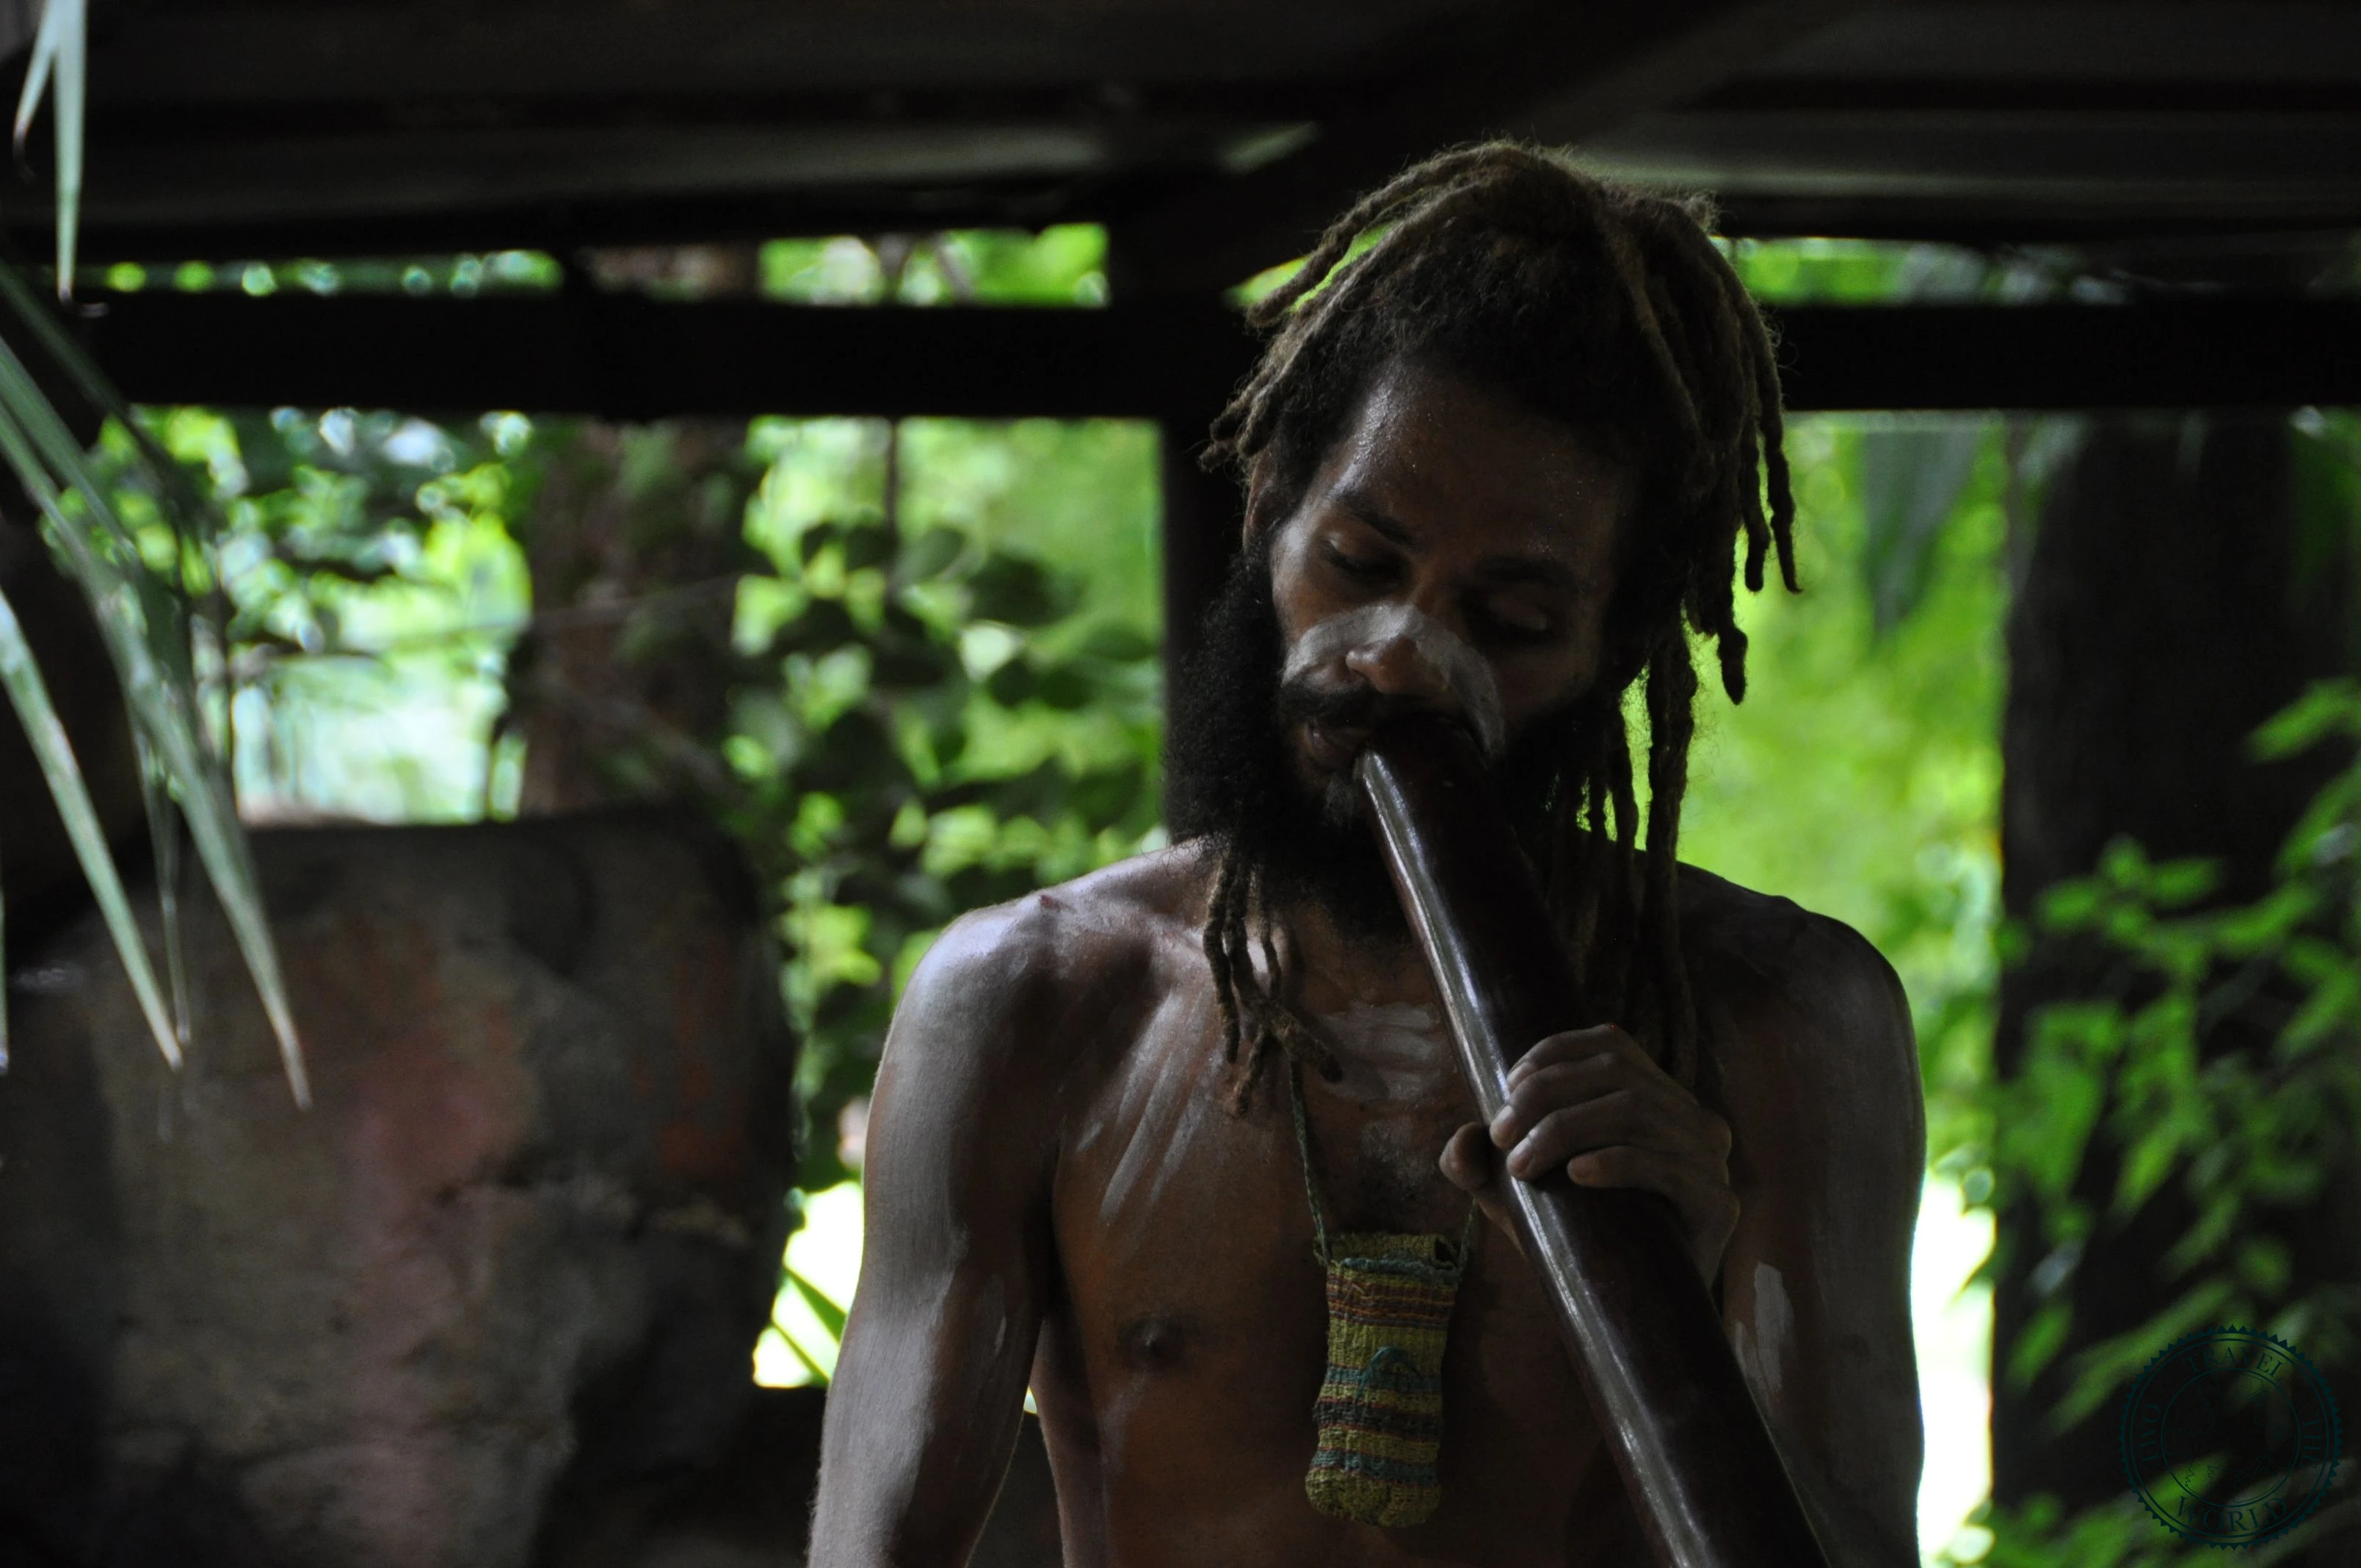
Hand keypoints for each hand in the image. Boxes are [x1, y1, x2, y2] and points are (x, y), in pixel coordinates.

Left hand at [1438, 1024, 1738, 1283]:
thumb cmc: (1578, 1236)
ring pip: (1636, 1111)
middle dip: (1547, 1097)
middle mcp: (1690, 1117)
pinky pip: (1668, 1166)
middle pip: (1617, 1074)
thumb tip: (1457, 1148)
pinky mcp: (1717, 1204)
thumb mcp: (1519, 1193)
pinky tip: (1577, 1175)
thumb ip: (1482, 1164)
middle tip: (1502, 1138)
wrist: (1632, 1310)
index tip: (1506, 1089)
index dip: (1556, 1053)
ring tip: (1523, 1166)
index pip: (1611, 1043)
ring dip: (1567, 1129)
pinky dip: (1616, 1162)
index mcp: (1656, 1096)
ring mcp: (1709, 1158)